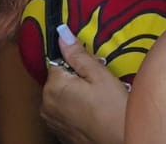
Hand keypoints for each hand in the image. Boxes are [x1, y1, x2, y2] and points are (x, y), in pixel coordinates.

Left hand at [40, 25, 127, 143]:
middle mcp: (46, 103)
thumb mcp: (100, 75)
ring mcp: (51, 120)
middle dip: (75, 78)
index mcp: (54, 86)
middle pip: (58, 80)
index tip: (94, 68)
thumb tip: (61, 33)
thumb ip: (78, 54)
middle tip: (100, 84)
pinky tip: (92, 112)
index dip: (78, 62)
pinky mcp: (58, 132)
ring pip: (60, 96)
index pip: (58, 61)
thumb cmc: (113, 108)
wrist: (119, 141)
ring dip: (74, 94)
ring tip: (98, 99)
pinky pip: (63, 112)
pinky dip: (74, 109)